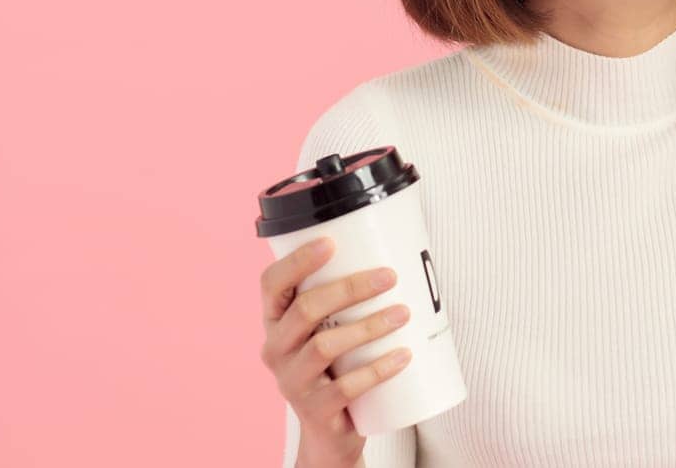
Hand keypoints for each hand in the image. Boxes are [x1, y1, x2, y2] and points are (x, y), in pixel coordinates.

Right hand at [259, 238, 412, 467]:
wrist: (330, 432)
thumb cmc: (336, 365)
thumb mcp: (330, 329)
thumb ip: (347, 299)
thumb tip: (399, 248)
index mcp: (276, 322)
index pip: (271, 284)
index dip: (297, 261)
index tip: (331, 242)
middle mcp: (276, 350)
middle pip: (305, 310)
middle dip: (349, 288)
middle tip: (389, 276)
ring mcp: (292, 382)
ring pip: (325, 346)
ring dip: (368, 326)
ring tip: (404, 314)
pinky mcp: (315, 410)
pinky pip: (346, 387)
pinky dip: (378, 369)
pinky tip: (404, 356)